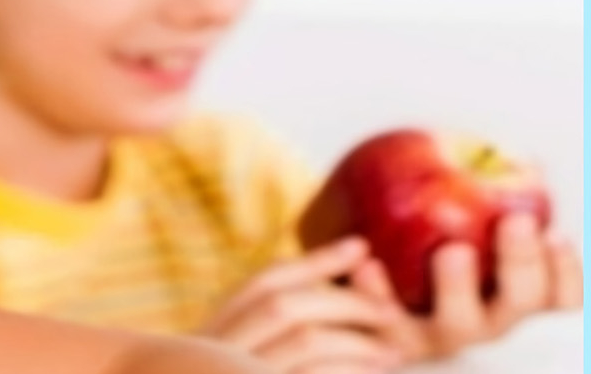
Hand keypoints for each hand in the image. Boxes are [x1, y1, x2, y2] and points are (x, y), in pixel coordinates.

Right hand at [201, 237, 403, 372]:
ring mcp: (240, 372)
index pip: (262, 284)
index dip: (313, 262)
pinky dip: (350, 369)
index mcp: (213, 336)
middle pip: (282, 305)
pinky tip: (375, 371)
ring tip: (394, 349)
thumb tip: (344, 279)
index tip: (360, 246)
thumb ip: (273, 334)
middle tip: (391, 308)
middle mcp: (217, 352)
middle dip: (343, 301)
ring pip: (304, 339)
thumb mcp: (242, 363)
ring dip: (357, 338)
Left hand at [351, 214, 583, 360]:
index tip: (555, 234)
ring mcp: (441, 333)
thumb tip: (527, 161)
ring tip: (452, 251)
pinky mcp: (392, 337)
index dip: (565, 270)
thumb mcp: (466, 217)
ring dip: (459, 287)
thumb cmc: (430, 244)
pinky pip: (386, 319)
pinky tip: (367, 261)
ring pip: (459, 321)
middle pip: (519, 302)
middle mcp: (487, 319)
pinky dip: (377, 290)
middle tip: (514, 221)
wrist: (364, 289)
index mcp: (513, 294)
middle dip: (522, 262)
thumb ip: (494, 191)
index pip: (560, 294)